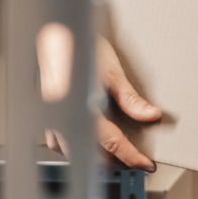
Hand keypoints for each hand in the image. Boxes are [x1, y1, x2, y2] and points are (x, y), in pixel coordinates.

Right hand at [38, 27, 160, 170]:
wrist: (54, 34)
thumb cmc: (78, 48)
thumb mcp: (111, 71)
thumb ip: (130, 98)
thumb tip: (151, 115)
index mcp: (79, 108)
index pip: (110, 143)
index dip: (130, 156)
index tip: (144, 164)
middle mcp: (61, 119)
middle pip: (91, 153)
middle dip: (115, 160)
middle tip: (136, 160)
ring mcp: (50, 121)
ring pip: (75, 150)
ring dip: (97, 155)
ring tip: (120, 153)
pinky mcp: (46, 117)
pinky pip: (63, 141)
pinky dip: (81, 145)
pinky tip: (92, 141)